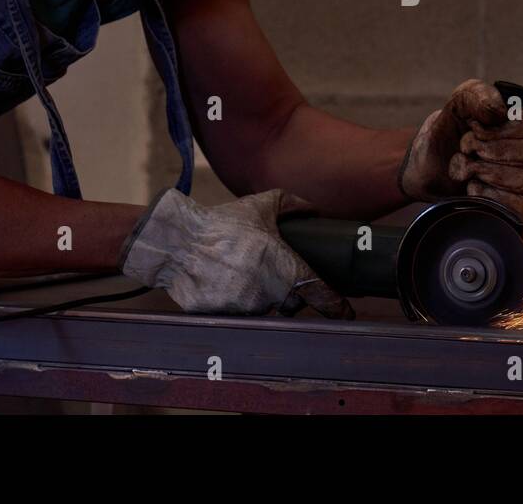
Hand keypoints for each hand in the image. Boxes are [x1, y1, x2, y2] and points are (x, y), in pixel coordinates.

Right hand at [120, 189, 353, 317]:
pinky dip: (238, 302)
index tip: (345, 313)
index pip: (320, 294)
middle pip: (291, 303)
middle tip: (270, 273)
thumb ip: (292, 205)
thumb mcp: (260, 205)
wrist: (177, 242)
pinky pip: (240, 315)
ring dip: (261, 297)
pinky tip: (226, 283)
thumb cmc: (221, 223)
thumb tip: (314, 210)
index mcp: (284, 267)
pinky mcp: (224, 318)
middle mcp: (269, 292)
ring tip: (242, 273)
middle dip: (287, 292)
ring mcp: (246, 308)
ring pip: (265, 310)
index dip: (336, 306)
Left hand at [398, 79, 522, 221]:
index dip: (506, 125)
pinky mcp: (519, 207)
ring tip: (466, 165)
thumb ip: (476, 95)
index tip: (478, 126)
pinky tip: (472, 186)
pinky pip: (512, 203)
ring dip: (481, 169)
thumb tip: (500, 110)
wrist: (425, 172)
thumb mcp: (455, 107)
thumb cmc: (446, 136)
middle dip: (488, 148)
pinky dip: (482, 192)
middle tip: (466, 146)